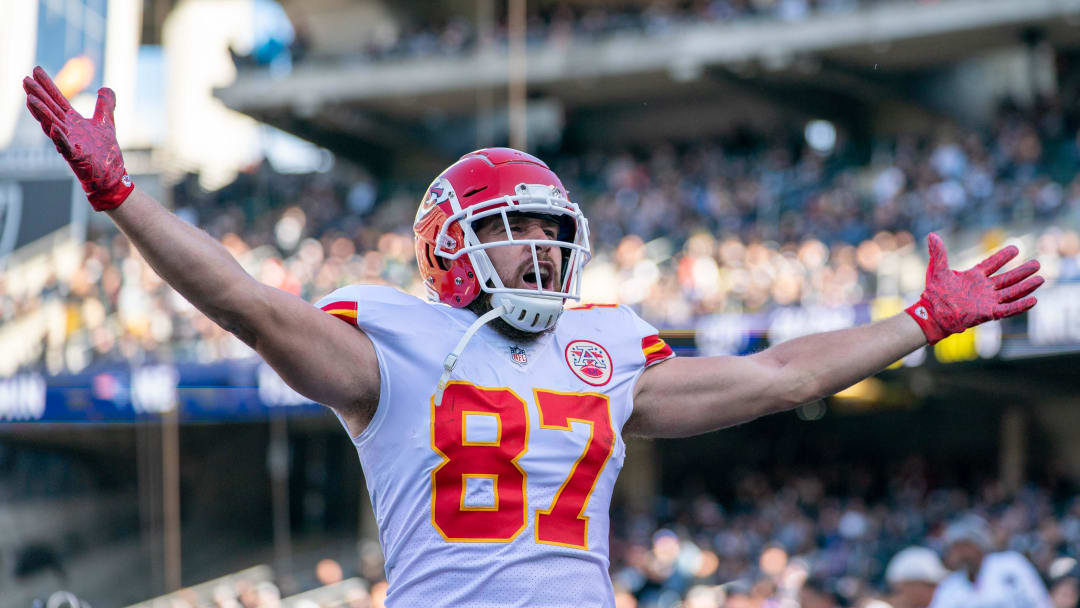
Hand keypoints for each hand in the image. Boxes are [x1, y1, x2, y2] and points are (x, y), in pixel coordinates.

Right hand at [23, 66, 133, 210]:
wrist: (111, 175)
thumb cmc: (105, 151)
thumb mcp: (107, 123)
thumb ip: (105, 105)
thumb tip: (106, 88)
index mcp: (72, 120)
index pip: (57, 99)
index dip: (47, 85)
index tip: (36, 69)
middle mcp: (67, 129)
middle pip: (50, 109)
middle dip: (38, 95)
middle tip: (25, 81)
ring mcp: (69, 143)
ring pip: (52, 126)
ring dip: (42, 113)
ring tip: (30, 99)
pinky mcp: (76, 157)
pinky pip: (65, 147)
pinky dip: (59, 138)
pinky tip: (53, 128)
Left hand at [906, 233, 1042, 343]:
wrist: (931, 314)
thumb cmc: (934, 294)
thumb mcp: (937, 271)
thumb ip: (939, 254)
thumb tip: (932, 235)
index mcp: (974, 277)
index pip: (992, 264)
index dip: (1002, 257)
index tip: (1015, 248)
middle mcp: (984, 289)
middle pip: (1007, 278)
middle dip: (1022, 272)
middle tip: (1037, 263)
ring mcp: (987, 301)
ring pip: (1011, 292)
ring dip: (1026, 287)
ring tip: (1040, 278)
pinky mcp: (988, 313)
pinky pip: (1008, 309)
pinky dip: (1020, 305)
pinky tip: (1034, 300)